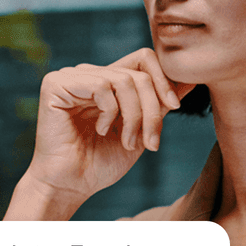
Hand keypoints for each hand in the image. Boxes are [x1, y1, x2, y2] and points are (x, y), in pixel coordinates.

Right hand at [20, 48, 193, 206]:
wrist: (71, 186)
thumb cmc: (100, 164)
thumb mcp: (140, 131)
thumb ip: (159, 105)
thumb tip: (189, 81)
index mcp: (106, 81)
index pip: (143, 59)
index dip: (164, 79)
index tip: (174, 108)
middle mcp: (88, 74)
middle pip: (139, 72)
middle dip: (152, 109)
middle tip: (151, 142)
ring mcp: (71, 77)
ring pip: (124, 80)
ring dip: (134, 116)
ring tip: (127, 141)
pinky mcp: (56, 84)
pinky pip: (101, 85)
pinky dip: (110, 112)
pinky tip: (101, 130)